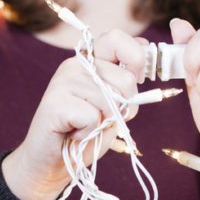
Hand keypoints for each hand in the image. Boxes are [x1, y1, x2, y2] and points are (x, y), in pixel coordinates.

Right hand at [2, 29, 147, 199]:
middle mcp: (76, 64)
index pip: (116, 38)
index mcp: (91, 59)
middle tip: (104, 116)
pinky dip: (89, 132)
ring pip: (110, 101)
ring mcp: (63, 81)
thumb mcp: (114, 102)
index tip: (138, 78)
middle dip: (125, 105)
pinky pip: (93, 117)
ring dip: (105, 121)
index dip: (136, 57)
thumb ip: (125, 79)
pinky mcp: (55, 102)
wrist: (53, 161)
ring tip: (85, 125)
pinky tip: (74, 133)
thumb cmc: (86, 130)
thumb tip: (147, 49)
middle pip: (125, 80)